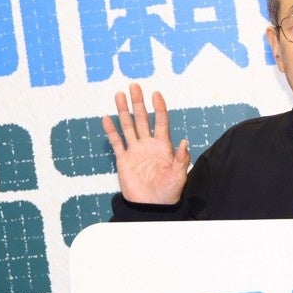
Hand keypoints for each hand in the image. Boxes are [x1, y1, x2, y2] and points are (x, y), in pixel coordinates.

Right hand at [102, 82, 189, 204]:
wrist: (152, 206)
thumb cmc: (169, 192)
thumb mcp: (179, 176)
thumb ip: (181, 159)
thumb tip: (185, 142)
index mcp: (163, 147)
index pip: (161, 122)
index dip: (159, 108)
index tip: (156, 93)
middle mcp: (148, 145)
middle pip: (142, 119)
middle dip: (138, 103)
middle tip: (134, 86)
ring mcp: (135, 151)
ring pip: (128, 127)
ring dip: (123, 111)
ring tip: (119, 95)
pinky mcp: (124, 160)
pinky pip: (117, 142)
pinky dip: (111, 131)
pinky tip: (107, 118)